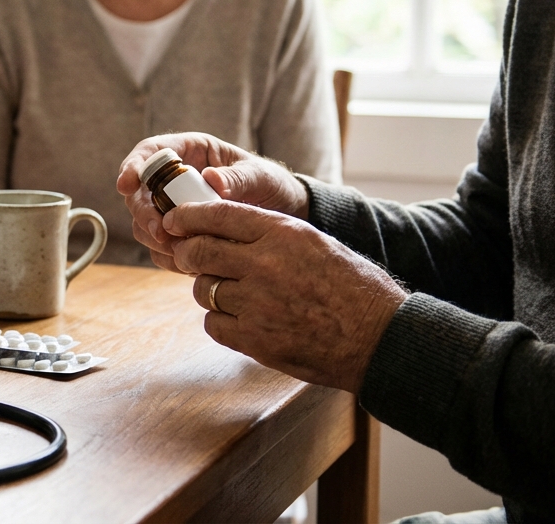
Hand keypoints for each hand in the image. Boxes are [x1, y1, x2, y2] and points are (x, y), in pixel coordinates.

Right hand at [116, 133, 310, 273]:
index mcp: (189, 151)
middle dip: (143, 213)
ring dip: (153, 237)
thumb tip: (211, 179)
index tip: (126, 184)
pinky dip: (167, 256)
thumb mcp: (260, 177)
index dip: (132, 166)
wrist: (283, 216)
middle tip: (160, 232)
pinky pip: (159, 247)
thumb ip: (238, 177)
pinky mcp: (177, 233)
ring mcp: (172, 207)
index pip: (149, 152)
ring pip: (143, 222)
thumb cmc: (271, 185)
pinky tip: (187, 263)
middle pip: (138, 192)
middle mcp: (173, 178)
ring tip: (179, 251)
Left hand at [168, 199, 406, 392]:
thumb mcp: (315, 243)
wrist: (379, 338)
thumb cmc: (354, 288)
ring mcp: (257, 304)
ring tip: (229, 292)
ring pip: (203, 290)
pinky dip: (220, 321)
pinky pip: (214, 324)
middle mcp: (264, 265)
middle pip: (199, 252)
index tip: (175, 221)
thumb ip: (270, 235)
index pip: (217, 215)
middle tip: (188, 256)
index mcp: (282, 233)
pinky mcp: (254, 339)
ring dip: (209, 290)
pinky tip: (239, 318)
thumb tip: (225, 230)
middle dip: (187, 253)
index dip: (188, 216)